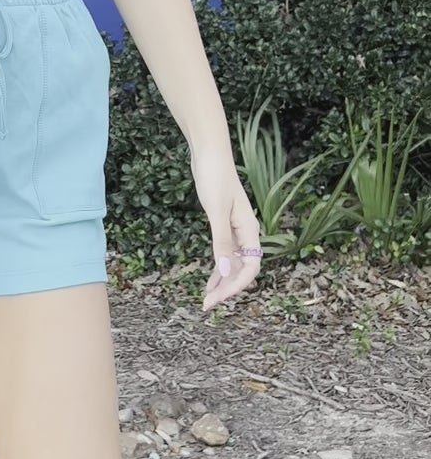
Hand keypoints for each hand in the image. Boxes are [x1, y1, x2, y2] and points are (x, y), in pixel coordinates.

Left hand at [192, 145, 261, 313]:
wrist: (209, 153)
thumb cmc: (214, 177)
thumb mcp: (216, 211)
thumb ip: (221, 241)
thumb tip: (226, 271)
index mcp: (249, 230)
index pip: (251, 268)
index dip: (236, 285)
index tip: (218, 298)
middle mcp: (246, 233)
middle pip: (243, 269)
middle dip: (227, 288)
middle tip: (208, 304)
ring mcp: (236, 229)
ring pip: (234, 264)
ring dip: (223, 281)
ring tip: (208, 298)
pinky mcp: (225, 224)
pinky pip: (226, 253)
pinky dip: (219, 267)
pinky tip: (211, 279)